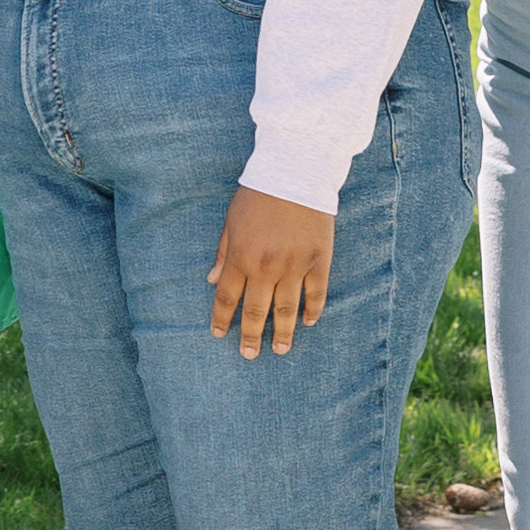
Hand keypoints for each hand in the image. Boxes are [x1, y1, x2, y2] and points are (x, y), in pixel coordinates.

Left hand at [208, 187, 333, 356]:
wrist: (294, 174)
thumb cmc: (257, 196)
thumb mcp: (231, 222)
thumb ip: (223, 254)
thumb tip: (211, 280)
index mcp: (241, 258)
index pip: (227, 297)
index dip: (222, 318)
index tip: (219, 334)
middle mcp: (266, 268)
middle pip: (257, 311)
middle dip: (251, 336)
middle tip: (250, 355)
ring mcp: (294, 266)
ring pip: (288, 309)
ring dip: (284, 332)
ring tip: (281, 349)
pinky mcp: (318, 260)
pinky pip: (317, 292)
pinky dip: (313, 309)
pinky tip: (309, 322)